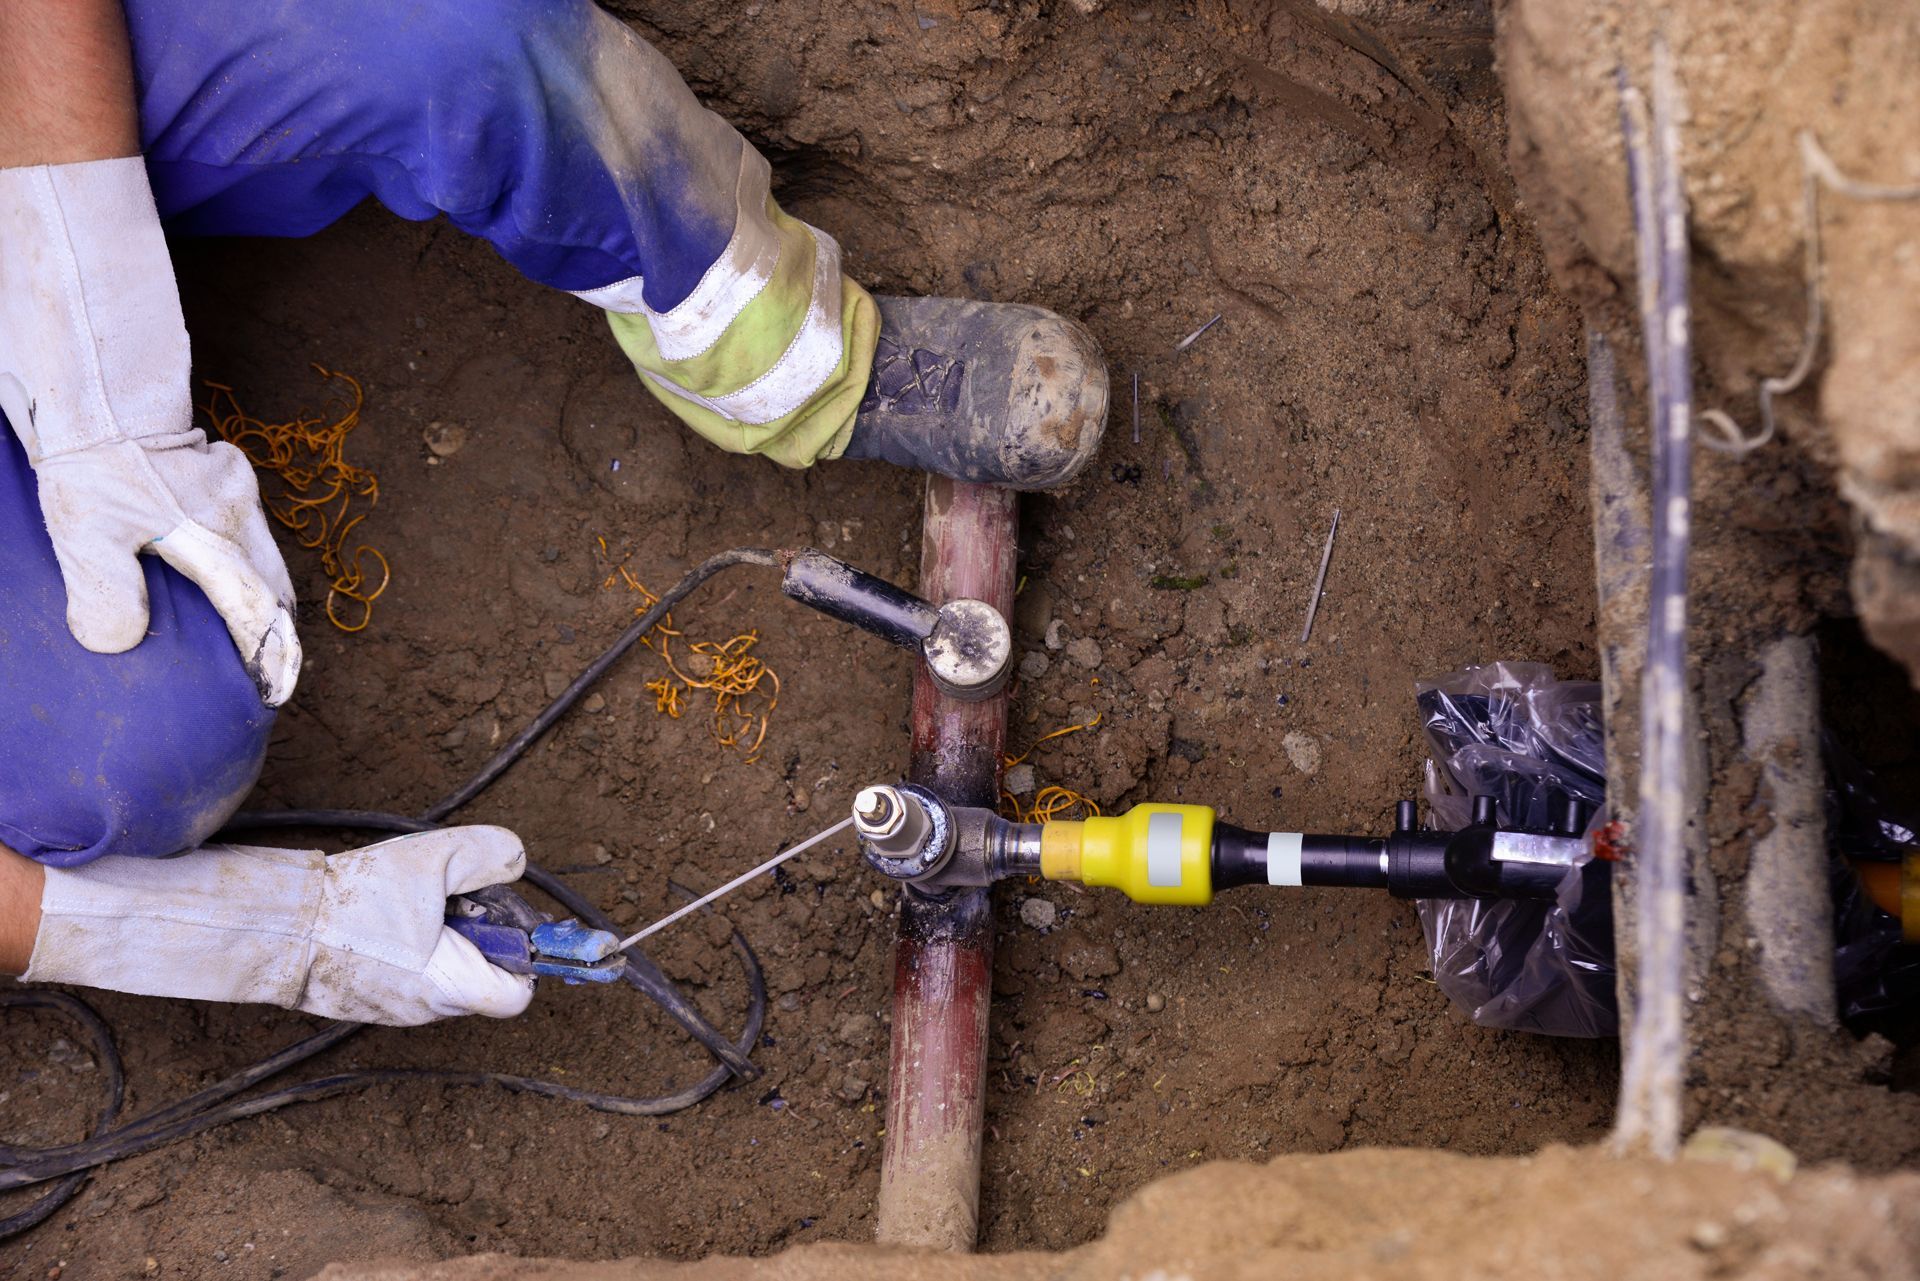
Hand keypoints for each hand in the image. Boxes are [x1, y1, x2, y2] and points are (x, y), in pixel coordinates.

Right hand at [23, 828, 535, 1026]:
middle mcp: (425, 1009)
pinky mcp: (363, 999)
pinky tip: (384, 913)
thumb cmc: (353, 903)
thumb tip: (516, 859)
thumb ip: (488, 854)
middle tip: (456, 898)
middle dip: (479, 936)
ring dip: (442, 938)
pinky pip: (406, 974)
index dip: (525, 958)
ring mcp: (391, 1009)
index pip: (516, 994)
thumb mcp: (434, 861)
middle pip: (480, 978)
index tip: (510, 923)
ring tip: (412, 900)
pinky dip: (408, 945)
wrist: (276, 928)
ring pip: (442, 974)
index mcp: (453, 987)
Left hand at [31, 428, 300, 704]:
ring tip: (255, 636)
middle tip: (271, 671)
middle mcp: (241, 519)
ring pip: (271, 561)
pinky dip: (254, 569)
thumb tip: (115, 645)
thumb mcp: (84, 532)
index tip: (273, 690)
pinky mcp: (231, 478)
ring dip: (270, 602)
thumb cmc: (92, 467)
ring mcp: (241, 495)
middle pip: (278, 589)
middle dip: (280, 634)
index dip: (269, 656)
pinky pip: (255, 535)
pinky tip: (230, 579)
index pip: (257, 612)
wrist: (100, 396)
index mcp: (216, 539)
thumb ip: (103, 590)